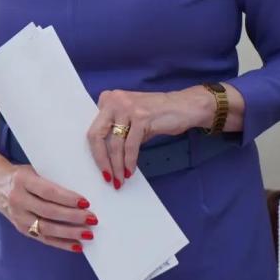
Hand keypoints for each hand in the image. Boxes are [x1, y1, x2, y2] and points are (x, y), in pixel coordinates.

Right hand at [0, 139, 95, 252]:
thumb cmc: (21, 175)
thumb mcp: (33, 170)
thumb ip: (51, 180)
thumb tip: (81, 192)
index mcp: (23, 181)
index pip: (48, 191)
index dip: (67, 198)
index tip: (85, 202)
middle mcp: (18, 200)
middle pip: (49, 212)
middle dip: (72, 217)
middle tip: (92, 219)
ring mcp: (18, 217)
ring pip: (47, 228)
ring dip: (70, 233)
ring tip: (88, 234)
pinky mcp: (21, 229)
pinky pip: (43, 239)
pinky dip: (61, 243)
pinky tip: (77, 245)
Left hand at [87, 85, 243, 187]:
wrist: (185, 106)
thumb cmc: (157, 115)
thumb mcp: (132, 119)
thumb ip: (118, 131)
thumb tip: (104, 157)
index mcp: (108, 99)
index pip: (94, 128)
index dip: (96, 151)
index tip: (101, 167)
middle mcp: (114, 100)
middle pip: (96, 135)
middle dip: (100, 160)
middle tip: (107, 177)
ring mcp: (127, 107)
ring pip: (115, 144)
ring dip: (117, 166)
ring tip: (120, 179)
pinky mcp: (141, 116)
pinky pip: (131, 146)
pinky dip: (129, 161)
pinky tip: (130, 171)